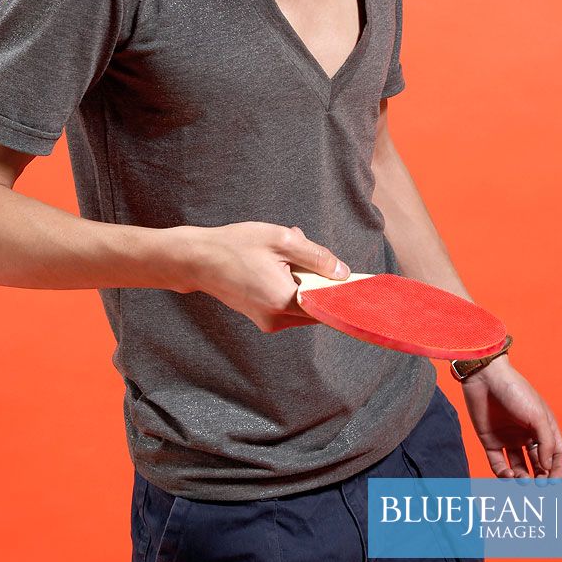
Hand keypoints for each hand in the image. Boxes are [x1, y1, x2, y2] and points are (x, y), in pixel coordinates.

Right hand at [170, 221, 349, 331]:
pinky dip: (291, 284)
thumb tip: (343, 272)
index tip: (363, 287)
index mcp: (283, 301)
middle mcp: (276, 319)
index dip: (346, 296)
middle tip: (307, 250)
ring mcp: (268, 321)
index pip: (328, 307)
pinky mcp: (262, 317)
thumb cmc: (236, 245)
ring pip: (303, 303)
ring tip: (286, 252)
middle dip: (319, 279)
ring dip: (304, 279)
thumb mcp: (281, 240)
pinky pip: (288, 303)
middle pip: (317, 305)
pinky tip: (277, 262)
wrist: (197, 259)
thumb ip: (316, 256)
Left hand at [458, 357, 561, 480]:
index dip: (558, 470)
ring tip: (522, 480)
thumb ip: (546, 443)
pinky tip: (508, 475)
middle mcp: (528, 436)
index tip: (554, 482)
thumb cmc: (515, 390)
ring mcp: (509, 439)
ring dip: (522, 478)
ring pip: (519, 468)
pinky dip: (503, 474)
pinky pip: (498, 464)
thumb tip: (547, 468)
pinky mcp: (491, 441)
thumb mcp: (537, 415)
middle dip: (541, 477)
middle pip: (539, 465)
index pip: (557, 455)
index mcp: (543, 428)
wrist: (484, 377)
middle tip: (538, 484)